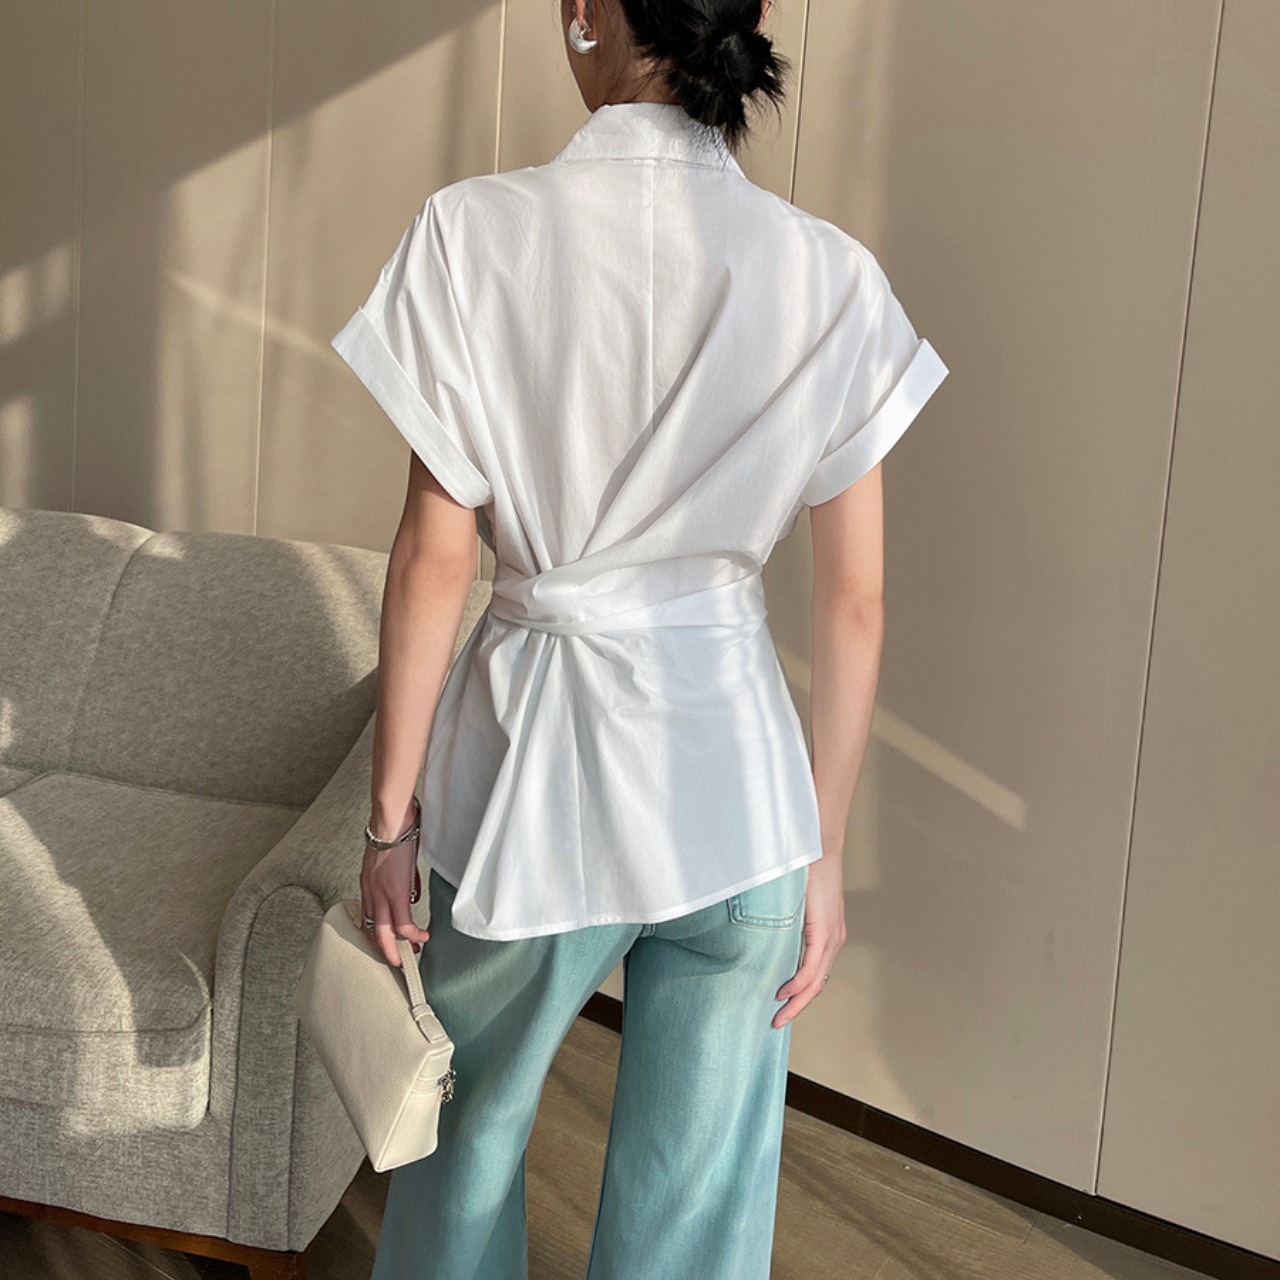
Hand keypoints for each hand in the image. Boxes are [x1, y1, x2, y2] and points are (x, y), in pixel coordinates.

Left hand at [360, 829, 430, 968]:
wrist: (390, 824)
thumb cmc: (392, 833)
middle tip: (398, 960)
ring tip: (412, 956)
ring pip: (386, 935)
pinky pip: (404, 925)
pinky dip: (414, 935)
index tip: (388, 942)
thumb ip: (391, 873)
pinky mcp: (396, 895)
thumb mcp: (386, 858)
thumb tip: (405, 883)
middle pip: (373, 932)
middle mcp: (370, 894)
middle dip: (385, 950)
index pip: (367, 918)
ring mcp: (382, 896)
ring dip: (398, 950)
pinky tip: (423, 937)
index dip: (377, 934)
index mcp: (367, 886)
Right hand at [772, 852, 845, 1029]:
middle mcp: (834, 941)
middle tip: (778, 1022)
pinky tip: (784, 993)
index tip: (782, 1007)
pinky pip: (811, 967)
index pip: (816, 975)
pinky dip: (798, 983)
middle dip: (797, 1007)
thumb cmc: (805, 870)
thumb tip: (768, 932)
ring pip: (815, 982)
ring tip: (779, 1015)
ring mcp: (832, 937)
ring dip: (796, 1002)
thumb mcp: (796, 903)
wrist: (819, 847)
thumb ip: (788, 921)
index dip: (801, 995)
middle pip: (817, 985)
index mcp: (829, 936)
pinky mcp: (825, 931)